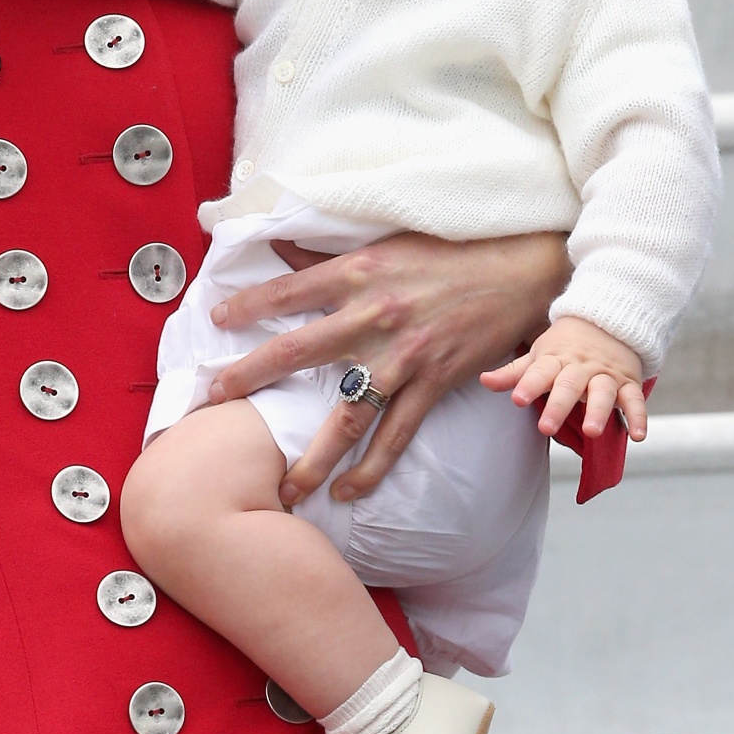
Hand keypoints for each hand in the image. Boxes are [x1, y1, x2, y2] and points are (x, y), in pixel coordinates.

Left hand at [206, 229, 569, 504]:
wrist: (520, 269)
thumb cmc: (451, 250)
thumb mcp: (385, 240)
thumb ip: (330, 254)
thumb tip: (279, 248)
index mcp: (357, 272)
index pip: (286, 291)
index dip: (248, 306)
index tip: (217, 321)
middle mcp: (372, 315)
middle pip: (296, 352)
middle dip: (250, 378)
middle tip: (213, 402)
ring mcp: (403, 355)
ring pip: (346, 414)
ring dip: (313, 455)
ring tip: (285, 488)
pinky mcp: (433, 382)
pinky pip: (396, 435)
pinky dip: (372, 468)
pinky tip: (349, 492)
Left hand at [480, 315, 646, 440]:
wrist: (608, 319)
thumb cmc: (565, 345)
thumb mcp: (539, 354)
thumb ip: (514, 372)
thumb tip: (483, 380)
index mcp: (556, 359)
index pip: (540, 372)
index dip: (529, 385)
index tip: (518, 400)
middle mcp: (580, 367)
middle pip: (569, 385)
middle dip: (558, 406)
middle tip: (546, 428)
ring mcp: (605, 375)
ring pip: (602, 392)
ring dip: (597, 411)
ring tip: (591, 432)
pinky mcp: (628, 383)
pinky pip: (634, 400)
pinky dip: (638, 417)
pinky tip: (637, 436)